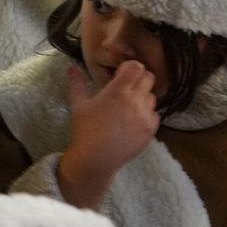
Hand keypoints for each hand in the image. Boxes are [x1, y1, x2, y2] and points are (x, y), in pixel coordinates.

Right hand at [56, 61, 158, 208]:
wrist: (96, 159)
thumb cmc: (84, 130)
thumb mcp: (78, 104)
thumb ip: (77, 82)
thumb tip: (70, 67)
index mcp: (118, 91)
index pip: (136, 67)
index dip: (129, 67)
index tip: (120, 73)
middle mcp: (136, 101)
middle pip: (149, 78)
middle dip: (138, 78)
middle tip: (126, 86)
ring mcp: (145, 116)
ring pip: (152, 96)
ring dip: (143, 96)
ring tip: (129, 105)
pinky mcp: (151, 130)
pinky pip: (155, 114)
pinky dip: (147, 113)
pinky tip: (133, 119)